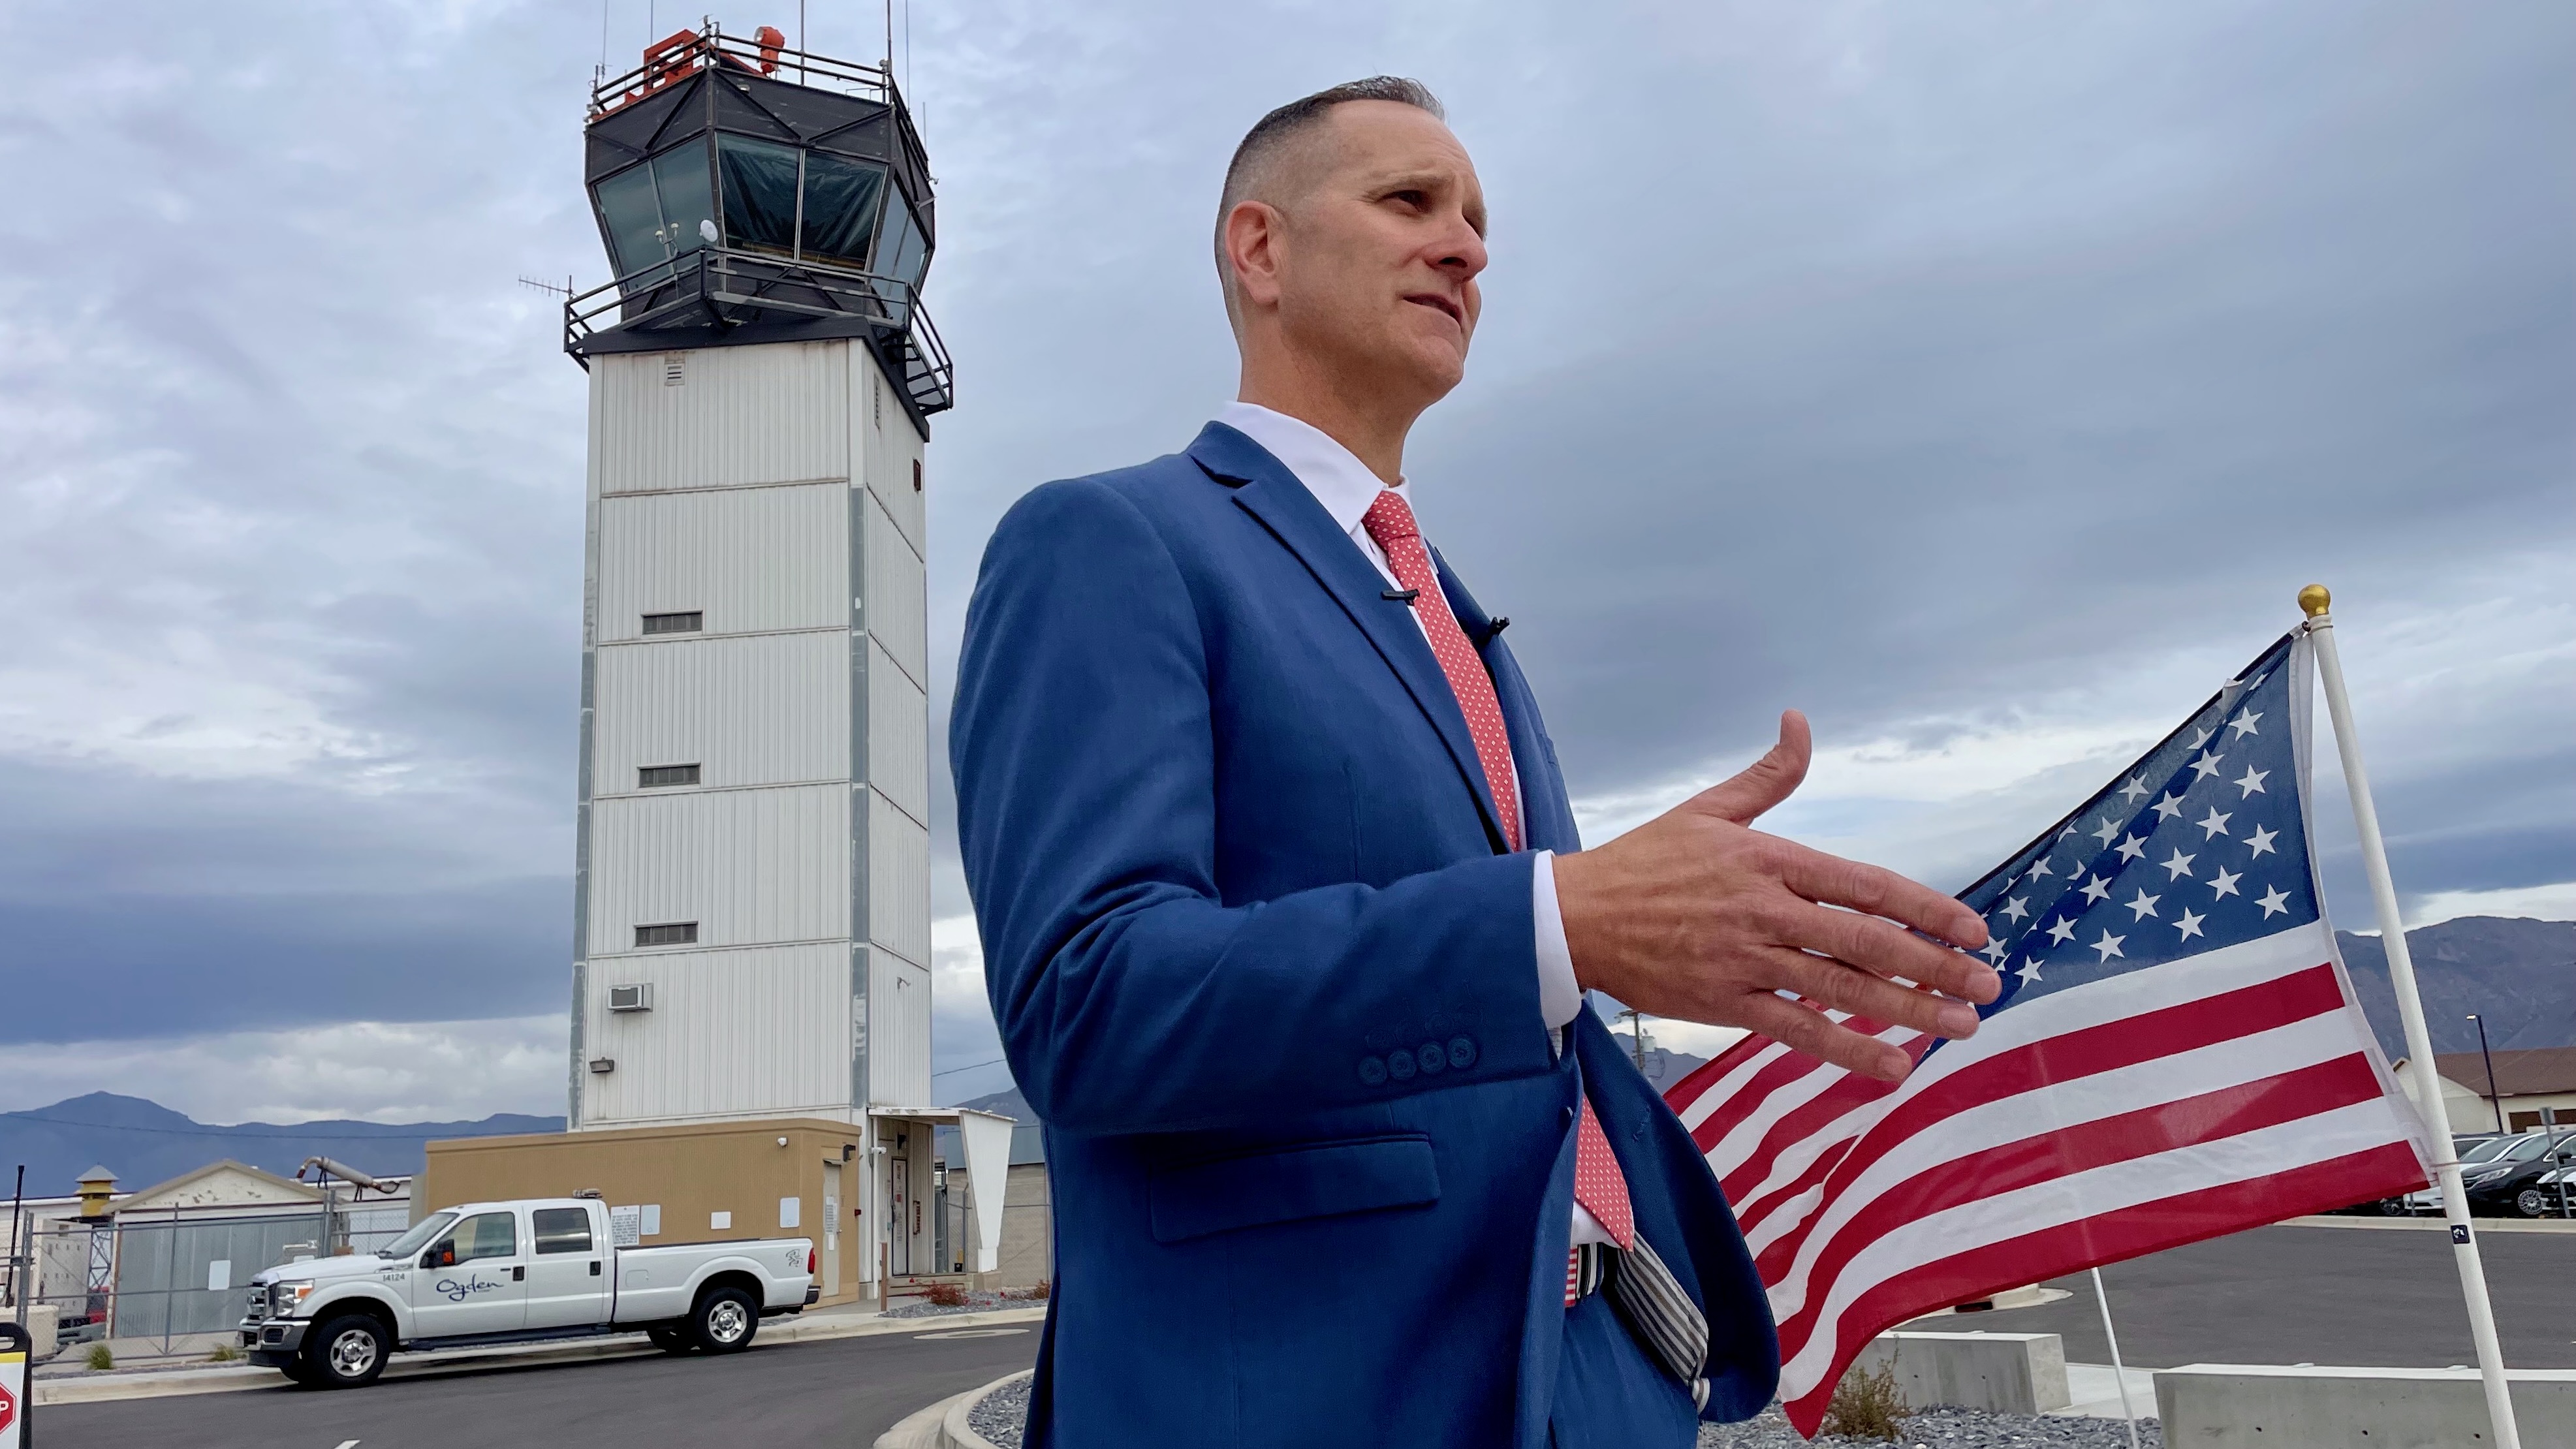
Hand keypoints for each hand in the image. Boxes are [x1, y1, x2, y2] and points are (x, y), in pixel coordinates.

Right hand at [1550, 710, 1998, 1081]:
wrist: (1575, 916)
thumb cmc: (1645, 860)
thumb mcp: (1708, 809)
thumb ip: (1768, 775)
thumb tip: (1800, 721)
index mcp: (1770, 859)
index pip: (1866, 886)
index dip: (1927, 909)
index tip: (1974, 930)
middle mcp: (1765, 910)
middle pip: (1867, 941)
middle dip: (1935, 967)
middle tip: (1988, 987)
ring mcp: (1746, 960)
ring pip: (1841, 988)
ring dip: (1908, 1010)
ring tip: (1960, 1028)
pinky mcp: (1725, 1002)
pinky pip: (1796, 1029)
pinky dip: (1848, 1049)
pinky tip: (1893, 1066)